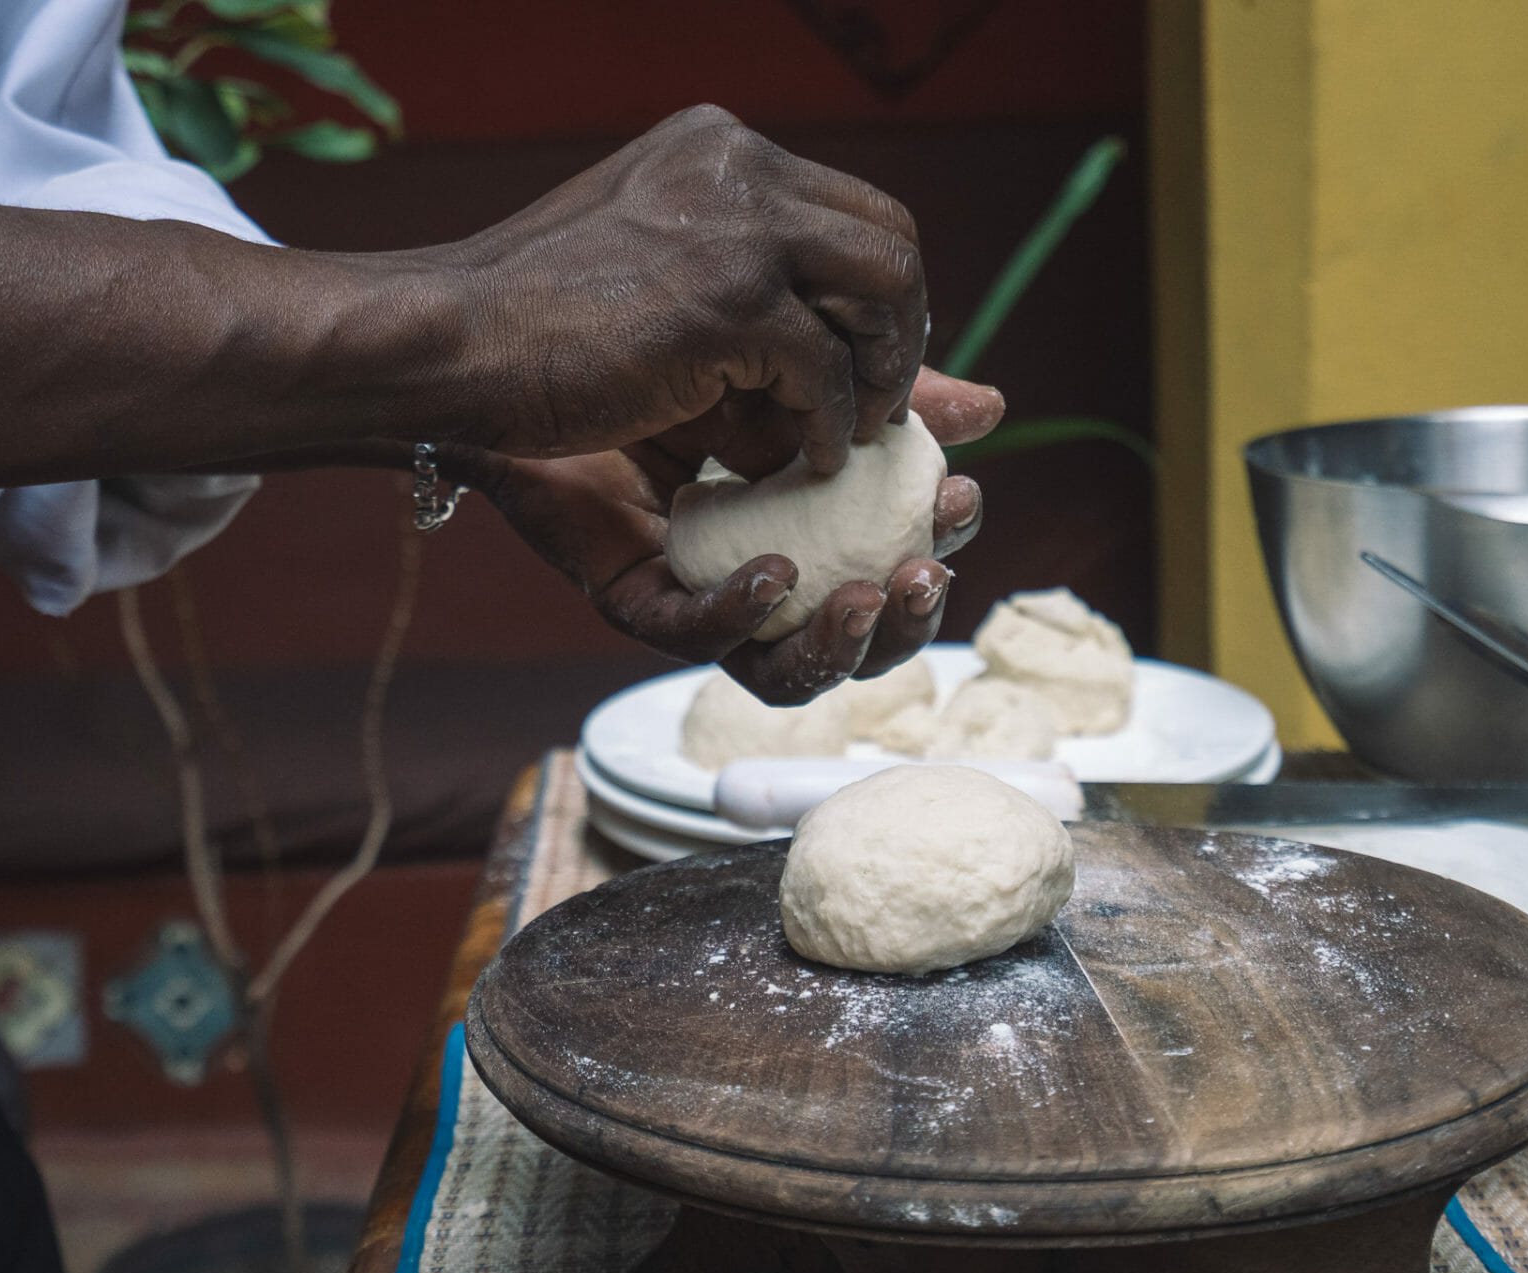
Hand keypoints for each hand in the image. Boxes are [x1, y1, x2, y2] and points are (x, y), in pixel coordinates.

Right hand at [436, 105, 927, 475]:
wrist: (445, 342)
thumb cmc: (528, 323)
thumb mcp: (654, 275)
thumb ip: (746, 282)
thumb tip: (835, 324)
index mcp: (714, 147)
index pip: (847, 207)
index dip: (868, 291)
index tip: (852, 355)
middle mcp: (736, 165)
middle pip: (888, 238)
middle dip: (896, 329)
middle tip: (872, 401)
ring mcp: (737, 229)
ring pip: (882, 292)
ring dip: (880, 372)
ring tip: (846, 434)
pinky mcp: (730, 304)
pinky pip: (827, 370)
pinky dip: (829, 423)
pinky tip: (805, 460)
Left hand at [475, 368, 1001, 704]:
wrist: (538, 349)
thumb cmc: (667, 360)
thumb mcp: (791, 364)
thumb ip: (881, 390)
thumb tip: (990, 406)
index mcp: (814, 528)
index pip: (895, 563)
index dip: (939, 545)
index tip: (962, 492)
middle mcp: (764, 577)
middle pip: (855, 639)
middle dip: (904, 622)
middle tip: (924, 572)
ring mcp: (701, 598)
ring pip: (782, 668)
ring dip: (837, 644)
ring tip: (864, 595)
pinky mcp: (635, 600)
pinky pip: (691, 633)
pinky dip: (737, 614)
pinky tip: (770, 574)